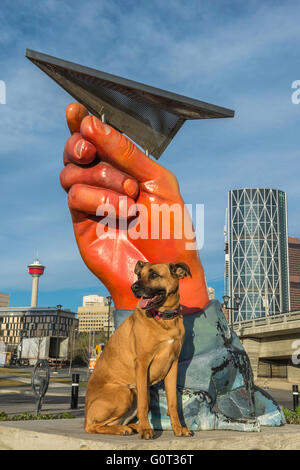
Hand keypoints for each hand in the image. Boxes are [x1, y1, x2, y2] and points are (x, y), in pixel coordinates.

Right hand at [60, 103, 208, 311]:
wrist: (165, 271)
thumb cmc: (170, 228)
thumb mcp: (157, 182)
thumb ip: (128, 154)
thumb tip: (93, 125)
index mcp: (125, 168)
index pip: (97, 140)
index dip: (82, 124)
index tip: (75, 111)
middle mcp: (105, 182)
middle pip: (75, 152)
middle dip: (80, 144)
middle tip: (90, 148)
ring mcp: (92, 202)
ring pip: (72, 172)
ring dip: (101, 176)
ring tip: (129, 193)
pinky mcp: (81, 222)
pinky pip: (75, 196)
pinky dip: (99, 198)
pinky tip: (121, 210)